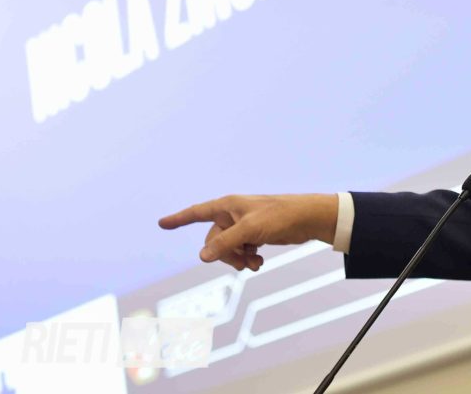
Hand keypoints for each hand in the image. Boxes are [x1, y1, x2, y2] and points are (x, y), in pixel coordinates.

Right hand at [158, 194, 338, 271]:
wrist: (308, 220)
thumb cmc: (281, 217)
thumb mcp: (250, 230)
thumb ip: (225, 243)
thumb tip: (202, 257)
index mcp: (228, 206)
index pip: (197, 213)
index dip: (178, 219)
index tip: (161, 223)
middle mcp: (233, 214)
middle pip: (213, 240)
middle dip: (225, 254)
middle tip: (243, 260)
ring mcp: (243, 226)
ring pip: (226, 249)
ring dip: (237, 260)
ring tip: (254, 264)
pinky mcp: (255, 236)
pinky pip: (240, 252)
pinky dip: (247, 260)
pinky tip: (259, 262)